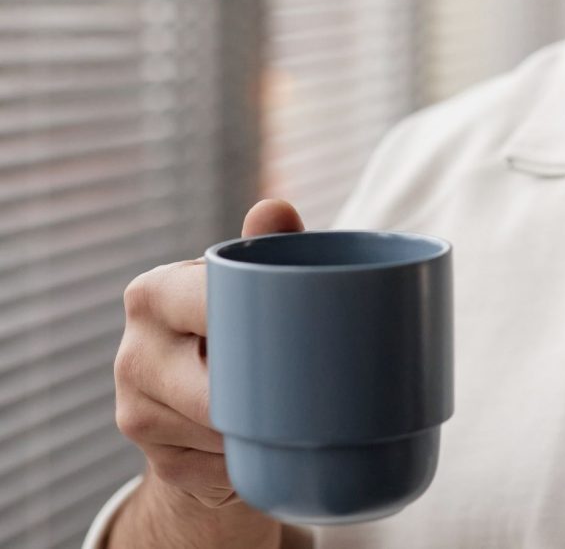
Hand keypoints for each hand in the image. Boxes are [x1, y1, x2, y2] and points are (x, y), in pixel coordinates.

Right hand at [113, 199, 305, 509]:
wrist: (210, 399)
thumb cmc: (243, 320)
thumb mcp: (254, 281)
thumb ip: (266, 245)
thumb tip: (275, 210)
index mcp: (153, 294)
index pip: (207, 305)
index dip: (259, 322)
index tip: (305, 330)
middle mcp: (133, 354)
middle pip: (215, 379)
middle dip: (268, 386)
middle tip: (319, 379)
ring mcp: (137, 414)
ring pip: (223, 428)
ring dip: (267, 424)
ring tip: (298, 404)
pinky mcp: (160, 464)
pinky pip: (223, 465)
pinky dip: (255, 454)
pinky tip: (267, 437)